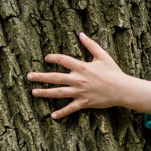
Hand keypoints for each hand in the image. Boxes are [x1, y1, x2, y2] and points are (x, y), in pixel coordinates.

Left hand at [28, 32, 150, 118]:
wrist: (122, 89)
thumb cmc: (113, 72)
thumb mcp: (102, 55)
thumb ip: (90, 45)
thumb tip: (81, 34)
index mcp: (82, 67)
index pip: (63, 60)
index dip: (53, 58)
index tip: (47, 58)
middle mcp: (78, 79)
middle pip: (55, 77)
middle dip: (41, 76)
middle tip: (28, 76)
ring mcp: (80, 92)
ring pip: (59, 93)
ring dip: (45, 93)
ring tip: (34, 92)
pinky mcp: (84, 102)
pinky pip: (70, 108)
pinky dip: (62, 113)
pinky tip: (52, 116)